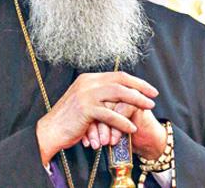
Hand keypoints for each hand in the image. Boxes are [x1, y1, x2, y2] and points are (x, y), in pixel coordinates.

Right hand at [35, 72, 158, 164]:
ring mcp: (86, 94)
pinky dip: (123, 121)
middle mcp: (87, 82)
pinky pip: (110, 114)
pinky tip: (131, 127)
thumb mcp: (84, 102)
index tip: (149, 89)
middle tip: (154, 95)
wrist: (50, 130)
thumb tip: (119, 95)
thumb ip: (98, 96)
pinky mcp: (85, 109)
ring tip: (148, 107)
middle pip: (120, 80)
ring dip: (136, 100)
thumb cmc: (68, 120)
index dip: (135, 81)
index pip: (117, 75)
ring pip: (118, 93)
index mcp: (87, 79)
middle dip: (140, 87)